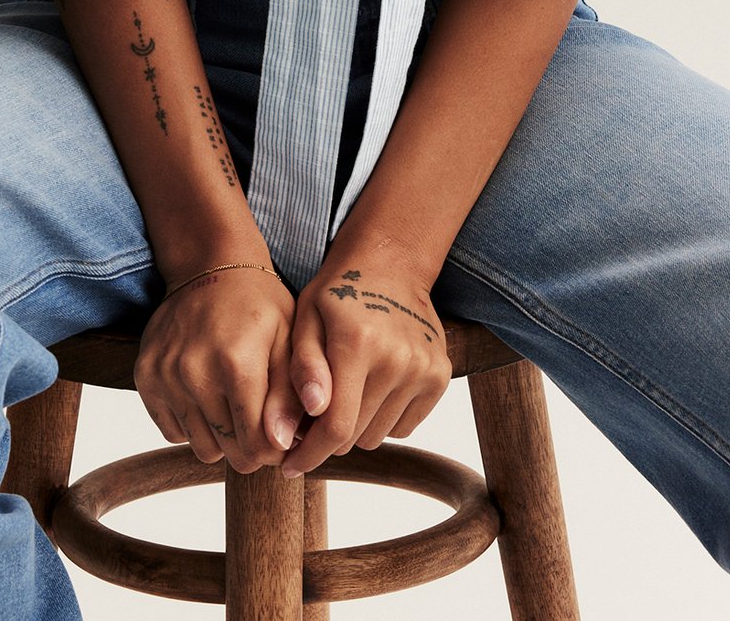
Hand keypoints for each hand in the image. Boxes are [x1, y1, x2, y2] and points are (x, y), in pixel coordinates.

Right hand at [134, 264, 309, 472]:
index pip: (257, 446)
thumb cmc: (258, 304)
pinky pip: (173, 432)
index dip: (275, 447)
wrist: (210, 266)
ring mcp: (165, 375)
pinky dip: (192, 423)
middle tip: (258, 416)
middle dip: (250, 444)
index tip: (281, 432)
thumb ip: (289, 395)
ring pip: (201, 447)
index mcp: (237, 364)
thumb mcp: (288, 340)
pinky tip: (206, 392)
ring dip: (221, 435)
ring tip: (232, 401)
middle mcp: (195, 372)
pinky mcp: (145, 377)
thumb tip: (283, 444)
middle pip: (230, 452)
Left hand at [279, 252, 450, 478]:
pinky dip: (383, 419)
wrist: (390, 263)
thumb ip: (304, 367)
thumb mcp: (306, 319)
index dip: (309, 455)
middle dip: (327, 438)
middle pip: (355, 436)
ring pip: (378, 436)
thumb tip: (312, 413)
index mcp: (357, 344)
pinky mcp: (440, 376)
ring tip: (345, 395)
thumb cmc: (337, 294)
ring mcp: (424, 368)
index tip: (289, 466)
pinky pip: (405, 427)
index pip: (335, 427)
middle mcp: (397, 359)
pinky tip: (372, 389)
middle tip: (311, 422)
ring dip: (356, 427)